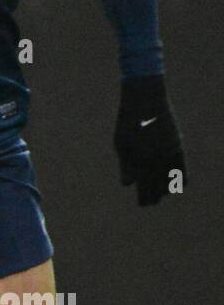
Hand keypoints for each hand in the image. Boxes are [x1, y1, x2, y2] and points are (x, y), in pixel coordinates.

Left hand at [114, 75, 186, 204]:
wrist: (145, 100)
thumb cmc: (128, 122)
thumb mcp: (121, 143)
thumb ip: (125, 165)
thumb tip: (128, 184)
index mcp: (138, 160)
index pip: (144, 189)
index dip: (144, 199)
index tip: (143, 203)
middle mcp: (155, 160)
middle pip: (158, 189)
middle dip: (153, 197)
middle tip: (149, 202)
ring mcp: (168, 154)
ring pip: (171, 182)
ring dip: (166, 189)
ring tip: (160, 194)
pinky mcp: (178, 146)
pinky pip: (183, 170)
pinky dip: (180, 180)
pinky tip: (176, 185)